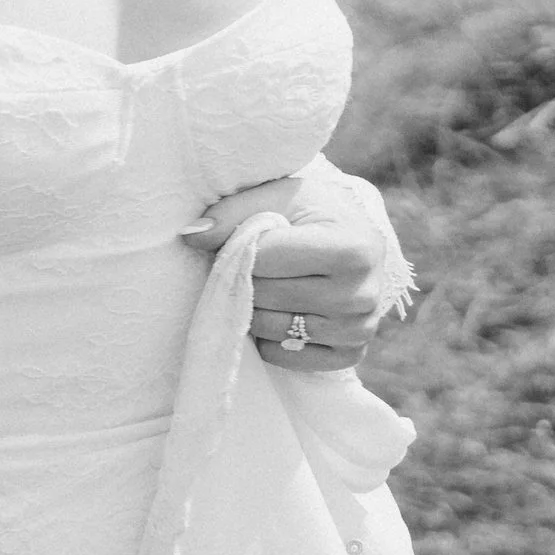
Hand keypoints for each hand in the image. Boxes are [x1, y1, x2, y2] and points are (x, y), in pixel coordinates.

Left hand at [181, 173, 392, 373]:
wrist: (349, 242)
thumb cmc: (310, 216)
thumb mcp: (278, 197)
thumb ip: (233, 211)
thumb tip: (192, 235)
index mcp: (354, 249)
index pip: (264, 258)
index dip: (245, 248)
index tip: (253, 239)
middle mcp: (362, 294)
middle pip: (264, 296)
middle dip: (248, 279)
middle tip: (261, 267)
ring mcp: (358, 329)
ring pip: (268, 329)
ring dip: (255, 310)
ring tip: (273, 287)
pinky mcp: (349, 355)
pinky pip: (282, 357)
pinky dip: (270, 340)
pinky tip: (284, 314)